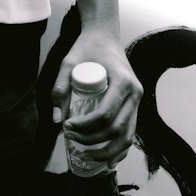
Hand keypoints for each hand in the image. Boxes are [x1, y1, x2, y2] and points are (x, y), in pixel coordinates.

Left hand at [51, 25, 140, 165]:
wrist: (104, 35)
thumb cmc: (87, 48)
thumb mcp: (69, 62)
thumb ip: (60, 87)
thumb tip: (57, 120)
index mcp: (122, 81)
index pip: (105, 114)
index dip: (85, 127)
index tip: (66, 126)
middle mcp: (135, 92)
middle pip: (117, 129)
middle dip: (93, 141)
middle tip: (70, 138)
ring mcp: (137, 100)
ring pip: (128, 136)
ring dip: (108, 151)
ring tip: (86, 155)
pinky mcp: (134, 105)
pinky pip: (131, 132)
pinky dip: (121, 149)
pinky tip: (108, 160)